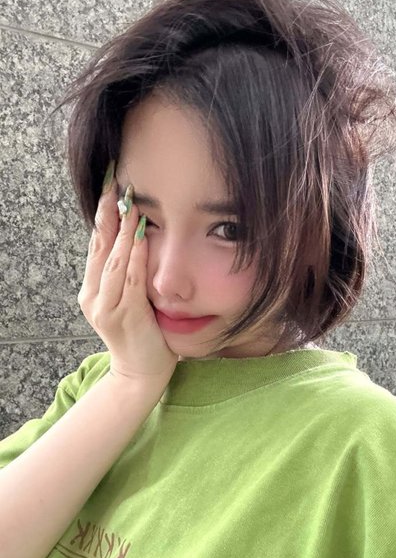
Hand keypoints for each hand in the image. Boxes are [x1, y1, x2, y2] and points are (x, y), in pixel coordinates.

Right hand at [77, 160, 178, 389]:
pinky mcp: (124, 316)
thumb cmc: (141, 333)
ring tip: (128, 204)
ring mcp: (105, 307)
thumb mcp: (128, 299)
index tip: (110, 189)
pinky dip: (134, 257)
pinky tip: (140, 238)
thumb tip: (137, 238)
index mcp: (93, 289)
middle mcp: (93, 296)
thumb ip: (127, 274)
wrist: (141, 372)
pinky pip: (129, 281)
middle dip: (107, 215)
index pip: (97, 246)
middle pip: (99, 248)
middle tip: (114, 184)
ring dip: (122, 231)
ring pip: (112, 261)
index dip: (102, 217)